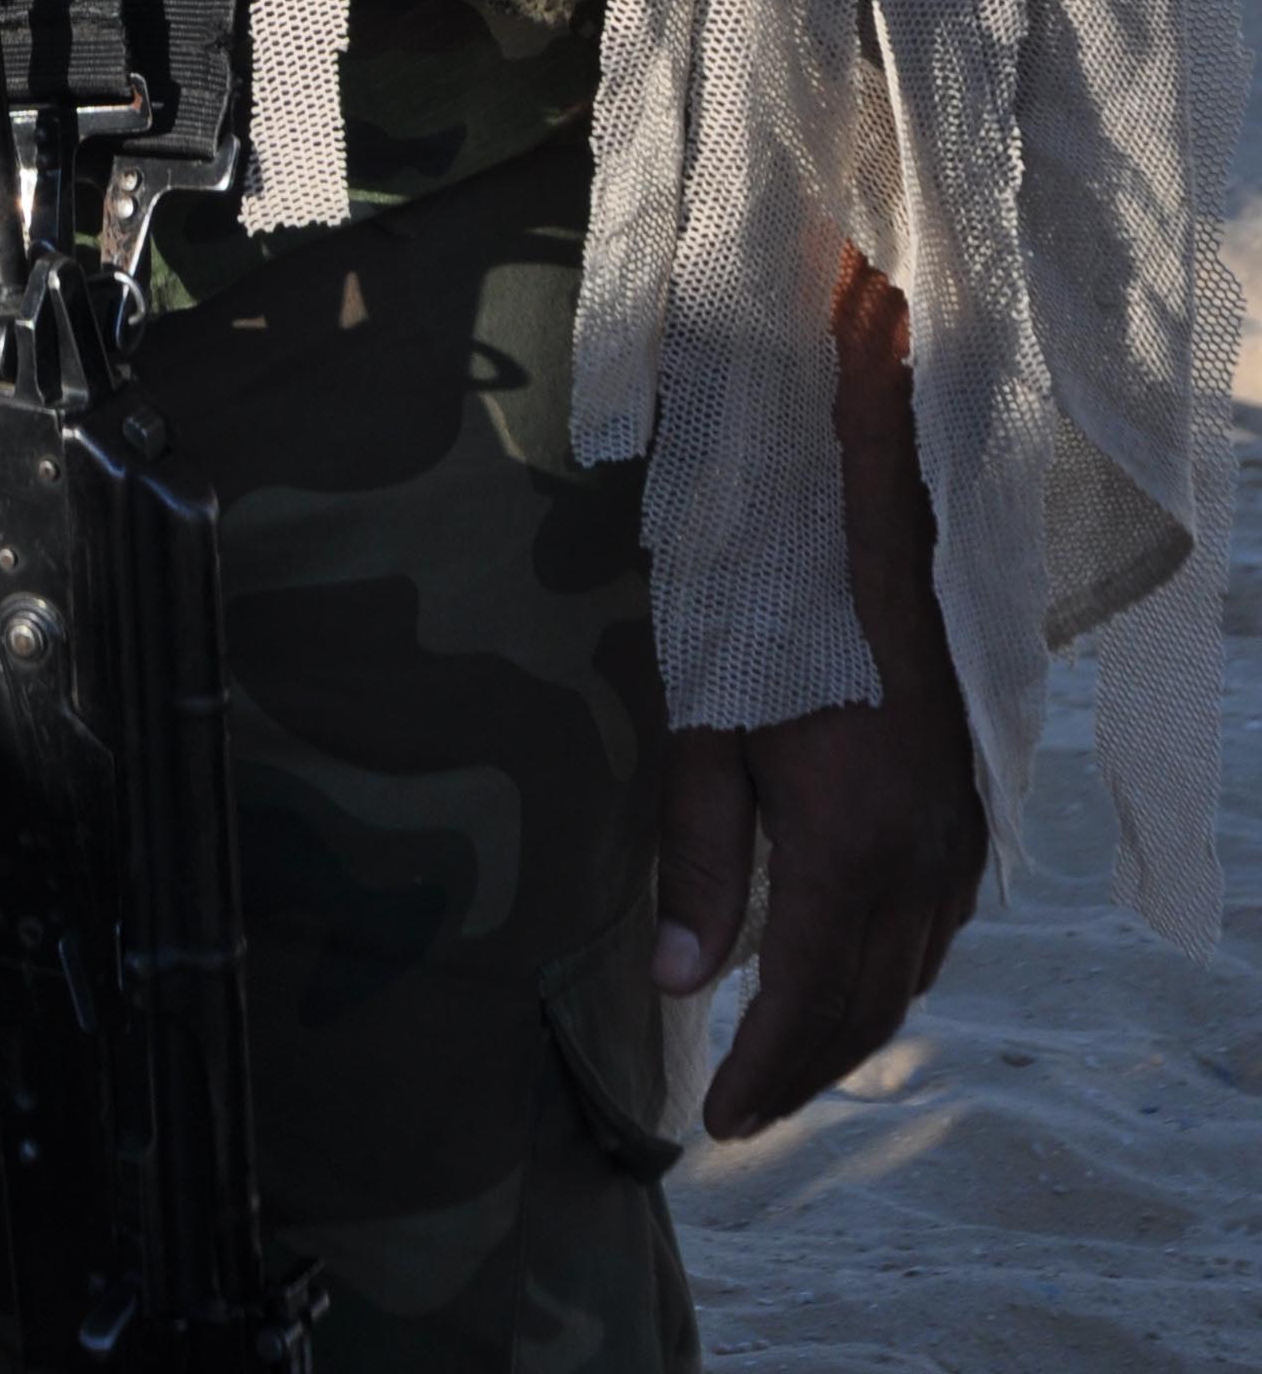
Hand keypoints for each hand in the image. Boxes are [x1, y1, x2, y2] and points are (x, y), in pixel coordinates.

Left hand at [653, 258, 987, 1136]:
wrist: (870, 522)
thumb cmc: (763, 610)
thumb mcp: (708, 728)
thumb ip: (697, 858)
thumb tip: (674, 983)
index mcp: (848, 844)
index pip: (804, 999)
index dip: (762, 1069)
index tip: (718, 1121)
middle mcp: (918, 858)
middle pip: (864, 1004)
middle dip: (802, 1071)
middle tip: (743, 1111)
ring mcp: (955, 837)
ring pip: (908, 974)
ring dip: (848, 1031)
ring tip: (783, 1063)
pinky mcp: (969, 812)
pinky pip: (937, 929)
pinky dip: (890, 976)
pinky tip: (849, 979)